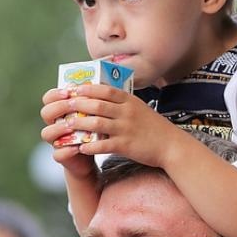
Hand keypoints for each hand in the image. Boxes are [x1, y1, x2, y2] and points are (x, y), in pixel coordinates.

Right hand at [40, 87, 96, 179]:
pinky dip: (66, 150)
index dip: (55, 93)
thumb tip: (101, 84)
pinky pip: (57, 154)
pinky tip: (78, 147)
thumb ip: (93, 101)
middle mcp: (54, 124)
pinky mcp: (61, 156)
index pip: (49, 98)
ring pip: (46, 133)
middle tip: (72, 105)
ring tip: (72, 126)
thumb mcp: (93, 113)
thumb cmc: (94, 127)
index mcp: (60, 110)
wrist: (94, 151)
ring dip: (58, 128)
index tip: (69, 92)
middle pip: (46, 112)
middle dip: (58, 107)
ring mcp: (56, 140)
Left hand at [61, 84, 183, 168]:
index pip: (106, 90)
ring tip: (68, 124)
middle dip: (78, 104)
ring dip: (79, 124)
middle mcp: (127, 112)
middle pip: (97, 105)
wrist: (171, 145)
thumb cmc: (153, 127)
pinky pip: (103, 144)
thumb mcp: (139, 108)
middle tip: (65, 106)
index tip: (75, 89)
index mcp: (130, 101)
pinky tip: (81, 147)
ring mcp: (126, 129)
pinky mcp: (126, 145)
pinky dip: (90, 145)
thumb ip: (123, 102)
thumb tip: (103, 95)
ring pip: (97, 123)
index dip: (88, 89)